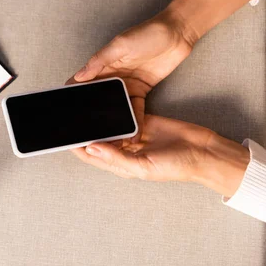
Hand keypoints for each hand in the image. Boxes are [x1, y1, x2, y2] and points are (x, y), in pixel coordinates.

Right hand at [69, 8, 196, 140]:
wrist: (177, 34)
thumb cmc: (147, 33)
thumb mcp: (120, 45)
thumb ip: (99, 61)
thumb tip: (78, 76)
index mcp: (102, 65)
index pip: (81, 82)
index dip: (72, 95)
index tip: (65, 111)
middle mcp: (111, 77)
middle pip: (96, 99)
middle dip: (91, 114)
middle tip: (85, 132)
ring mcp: (126, 85)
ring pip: (115, 107)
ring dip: (112, 120)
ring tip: (108, 138)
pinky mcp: (141, 91)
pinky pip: (135, 109)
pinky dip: (133, 121)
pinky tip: (131, 133)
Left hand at [72, 115, 249, 197]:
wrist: (204, 151)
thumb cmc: (177, 166)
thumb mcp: (144, 166)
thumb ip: (117, 158)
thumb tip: (91, 149)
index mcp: (120, 163)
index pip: (91, 154)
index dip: (76, 145)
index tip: (60, 135)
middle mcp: (123, 149)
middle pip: (97, 137)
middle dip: (83, 129)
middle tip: (66, 115)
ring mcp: (133, 134)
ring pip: (108, 124)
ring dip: (96, 117)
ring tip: (80, 105)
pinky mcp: (143, 120)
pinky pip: (123, 113)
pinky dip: (113, 108)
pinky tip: (102, 99)